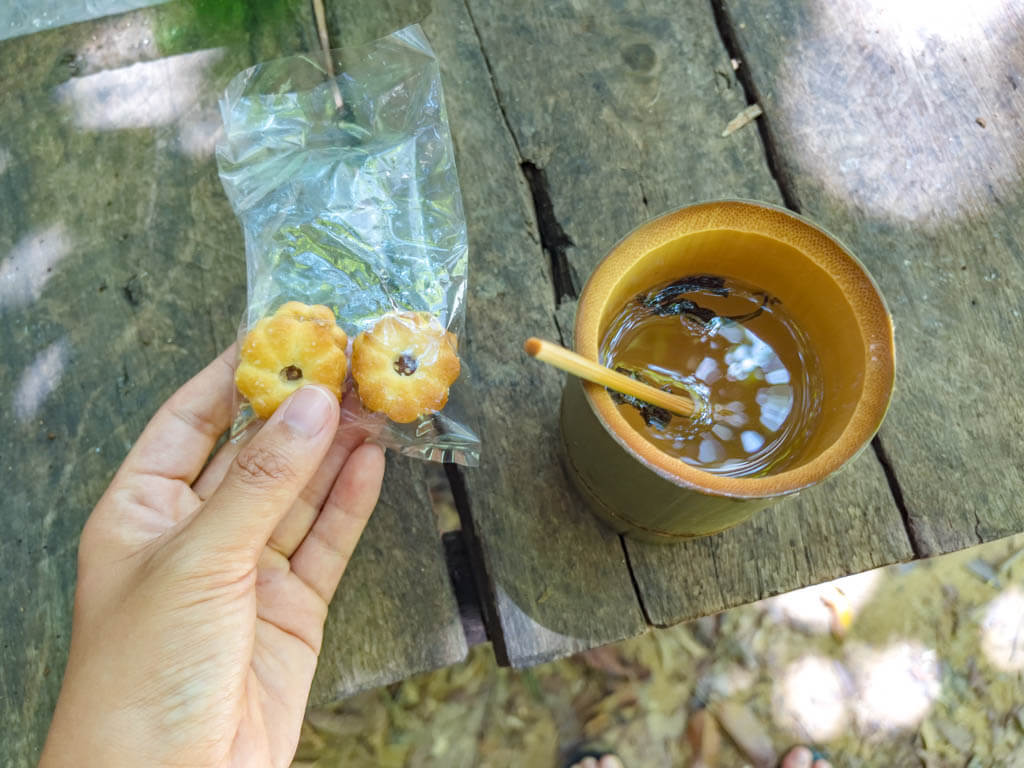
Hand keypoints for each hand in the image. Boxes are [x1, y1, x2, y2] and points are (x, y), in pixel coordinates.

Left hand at [40, 348, 385, 767]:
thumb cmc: (143, 674)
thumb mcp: (198, 559)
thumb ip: (263, 481)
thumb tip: (312, 403)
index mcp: (142, 510)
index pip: (191, 419)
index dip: (235, 372)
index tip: (283, 329)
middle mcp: (195, 533)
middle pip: (255, 452)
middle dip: (299, 408)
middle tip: (348, 361)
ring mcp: (246, 571)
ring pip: (299, 493)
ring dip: (335, 449)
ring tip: (373, 400)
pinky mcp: (291, 608)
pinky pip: (327, 542)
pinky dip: (352, 502)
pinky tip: (374, 461)